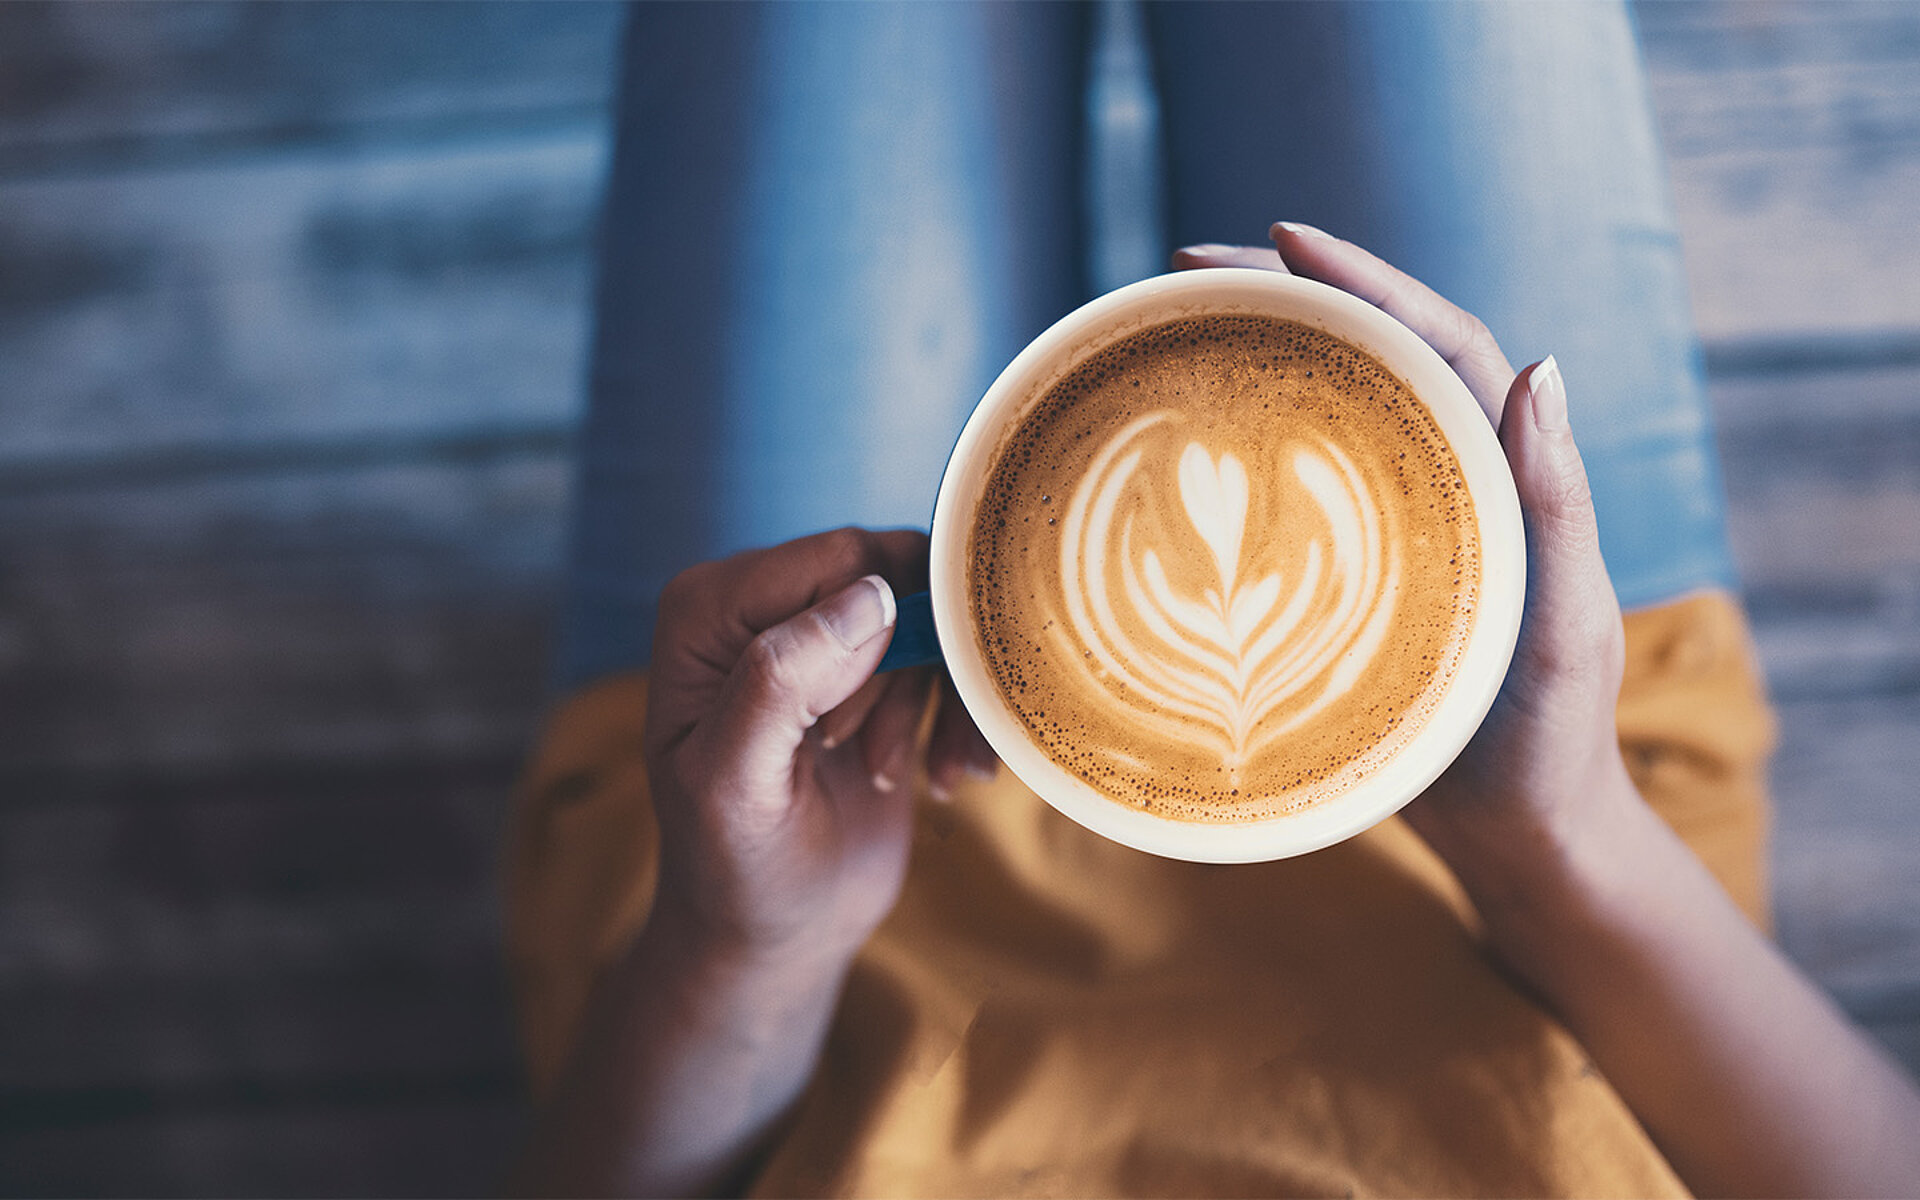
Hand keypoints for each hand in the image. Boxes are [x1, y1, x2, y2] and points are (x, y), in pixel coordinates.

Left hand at [645, 527, 992, 970]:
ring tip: (892, 775)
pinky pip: (949, 651)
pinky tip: (941, 777)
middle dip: (905, 669)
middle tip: (871, 758)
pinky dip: (959, 714)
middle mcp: (762, 602)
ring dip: (936, 698)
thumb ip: (780, 681)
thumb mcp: (737, 784)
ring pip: (931, 612)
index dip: (870, 636)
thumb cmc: (735, 866)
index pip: (838, 560)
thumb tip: (869, 597)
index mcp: (709, 607)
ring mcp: (822, 633)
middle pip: (893, 574)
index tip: (839, 733)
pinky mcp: (874, 670)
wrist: (775, 930)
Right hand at [1173, 226, 1633, 884]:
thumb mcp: (1561, 629)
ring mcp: (1394, 531)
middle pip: (1370, 357)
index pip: (1439, 342)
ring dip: (1256, 360)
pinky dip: (1239, 456)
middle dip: (1287, 296)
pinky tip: (1181, 450)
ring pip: (1325, 416)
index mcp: (1504, 476)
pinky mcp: (1348, 583)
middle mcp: (1448, 485)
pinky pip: (1291, 495)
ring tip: (1171, 326)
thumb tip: (1543, 366)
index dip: (1369, 282)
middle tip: (1187, 266)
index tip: (1283, 238)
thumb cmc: (1551, 746)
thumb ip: (1558, 507)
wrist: (1520, 846)